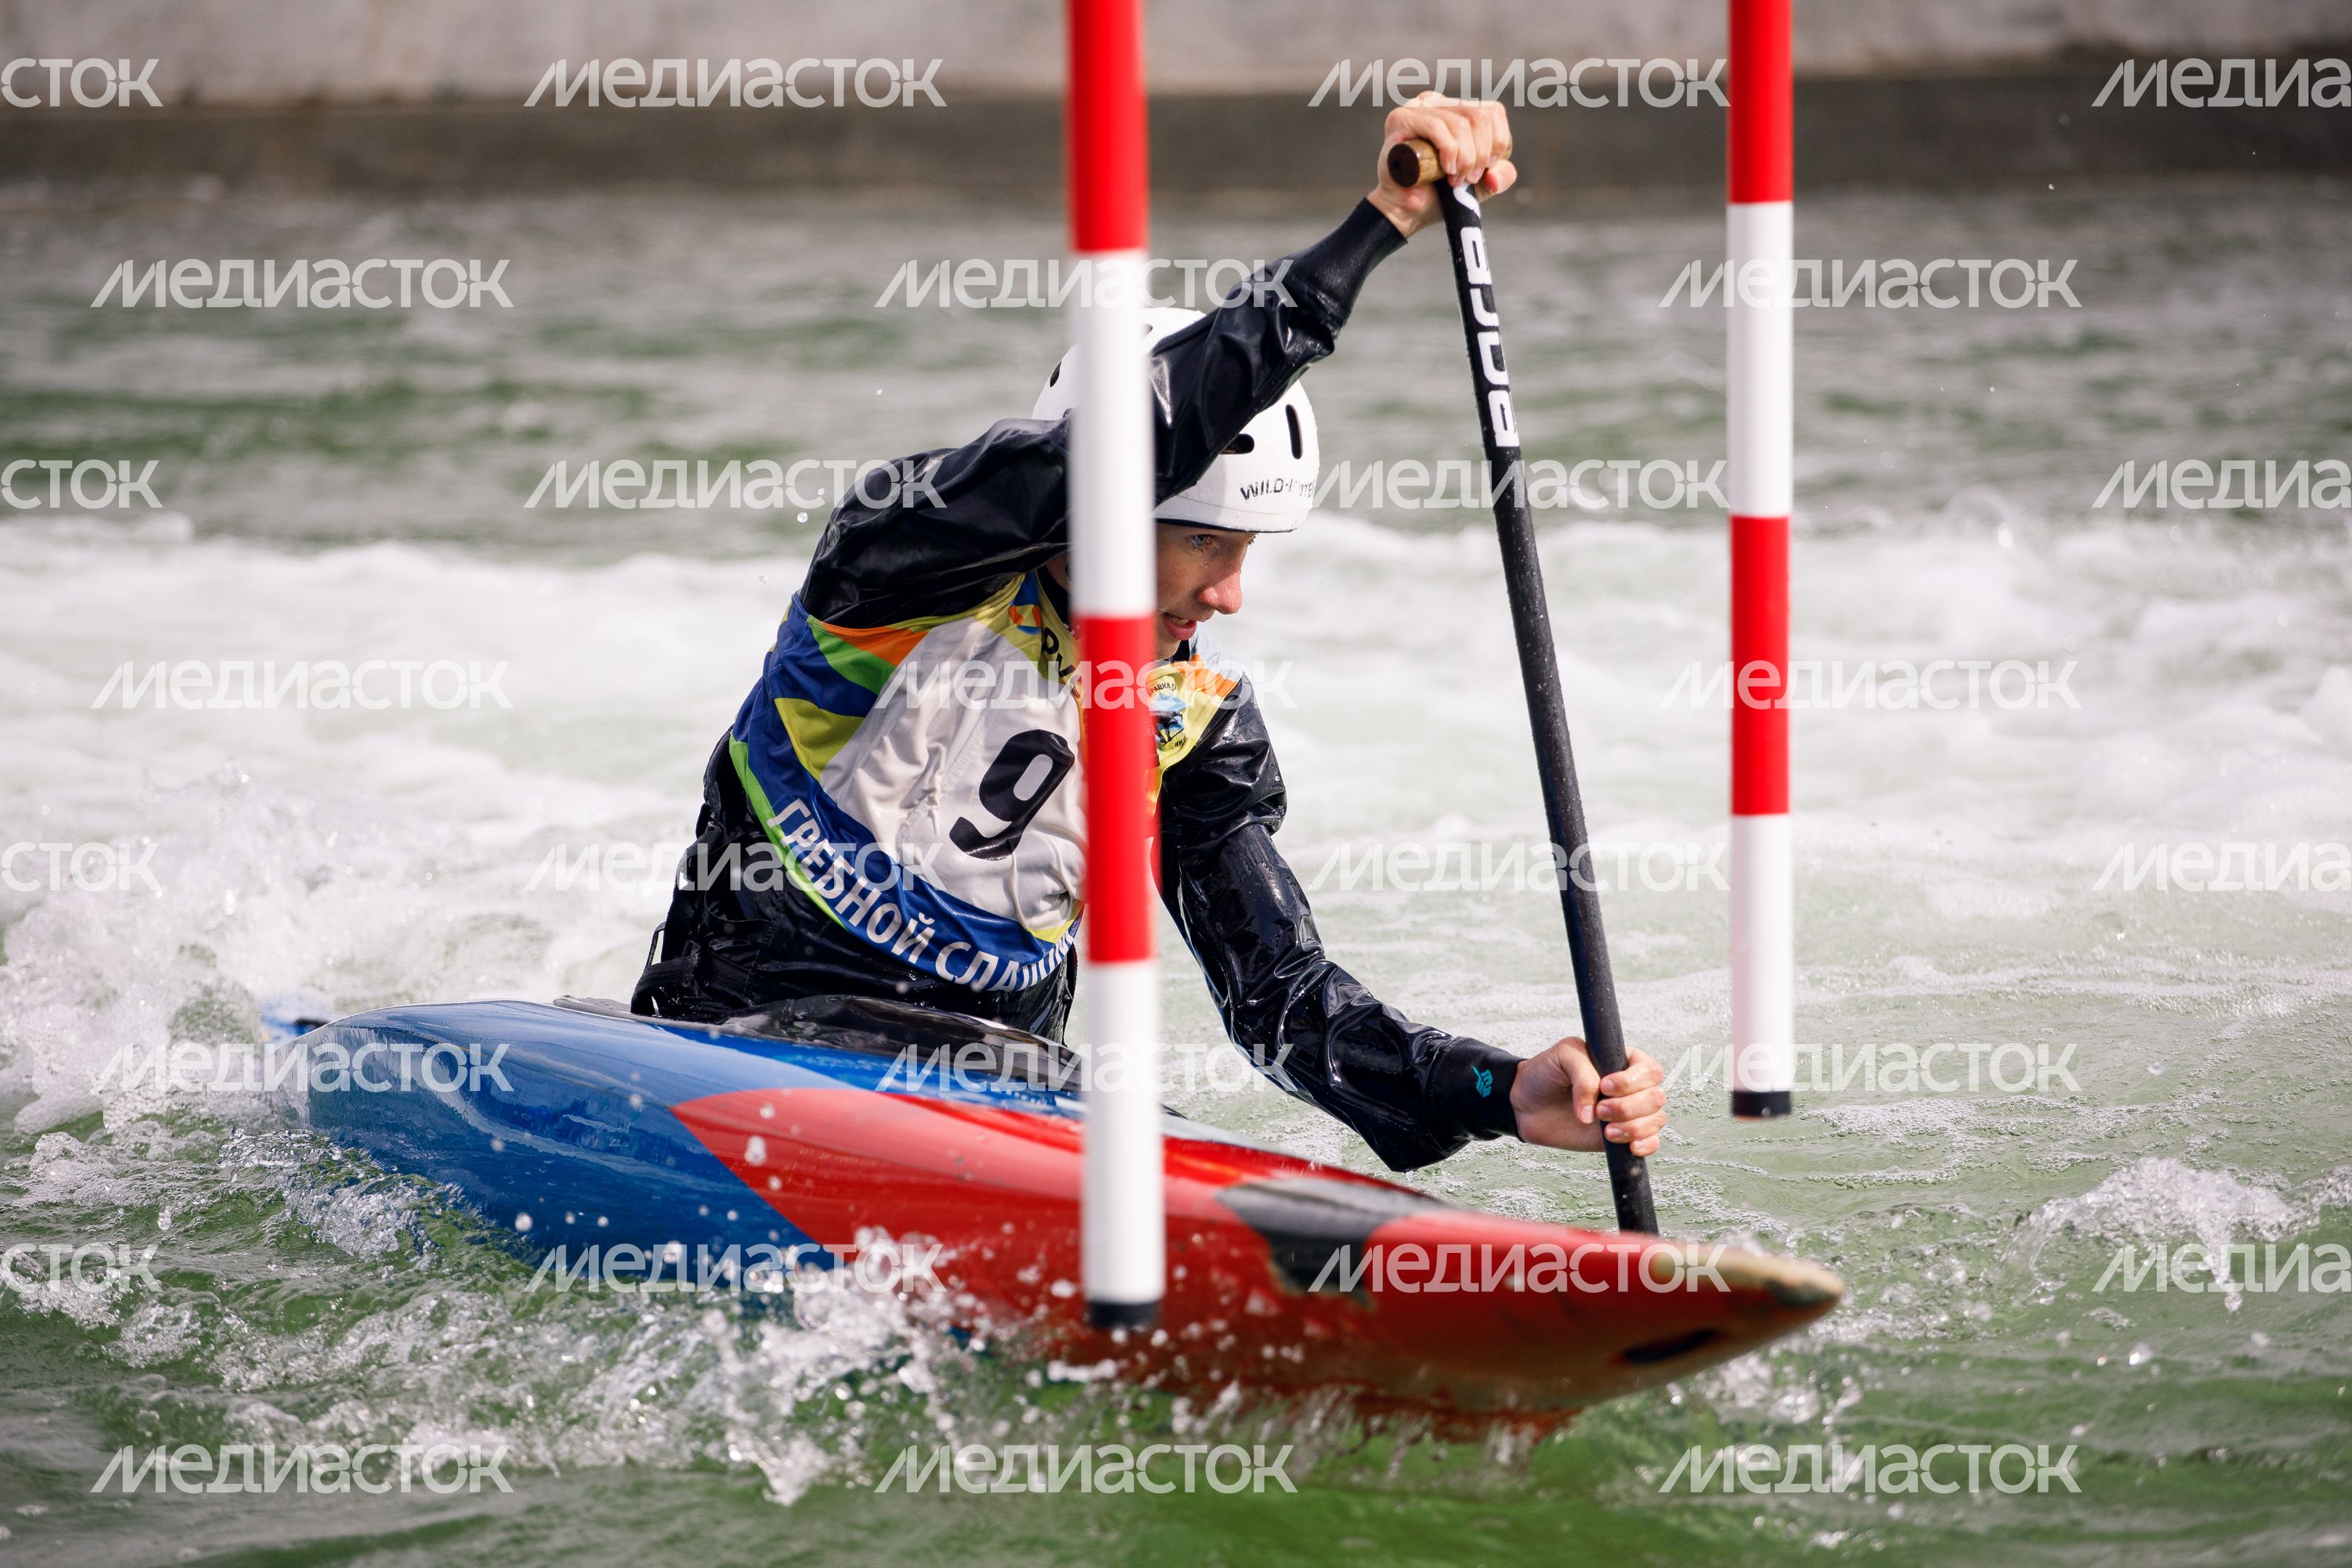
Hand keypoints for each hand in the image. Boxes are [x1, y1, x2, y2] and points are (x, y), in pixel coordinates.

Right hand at [1369, 92, 1518, 239]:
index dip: (1497, 142)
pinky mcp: (1401, 119)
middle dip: (1481, 154)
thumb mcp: (1482, 184)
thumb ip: (1502, 175)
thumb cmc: (1440, 194)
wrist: (1407, 211)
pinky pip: (1436, 127)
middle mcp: (1439, 102)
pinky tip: (1445, 169)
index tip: (1484, 169)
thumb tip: (1494, 175)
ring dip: (1465, 158)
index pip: (1493, 111)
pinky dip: (1448, 151)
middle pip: (1480, 116)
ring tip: (1454, 179)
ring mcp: (1418, 107)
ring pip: (1460, 123)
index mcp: (1458, 109)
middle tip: (1468, 178)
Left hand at [1509, 1037, 1666, 1156]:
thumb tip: (1593, 1114)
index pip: (1650, 1070)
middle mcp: (1631, 1088)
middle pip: (1655, 1098)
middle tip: (1600, 1110)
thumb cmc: (1546, 1074)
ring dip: (1633, 1127)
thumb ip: (1584, 1075)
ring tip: (1605, 1130)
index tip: (1605, 1086)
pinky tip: (1628, 1145)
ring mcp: (1628, 1113)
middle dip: (1629, 1107)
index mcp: (1622, 1062)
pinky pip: (1651, 1142)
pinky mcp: (1623, 1136)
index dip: (1632, 1081)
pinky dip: (1645, 1145)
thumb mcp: (1563, 1056)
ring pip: (1655, 1120)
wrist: (1526, 1104)